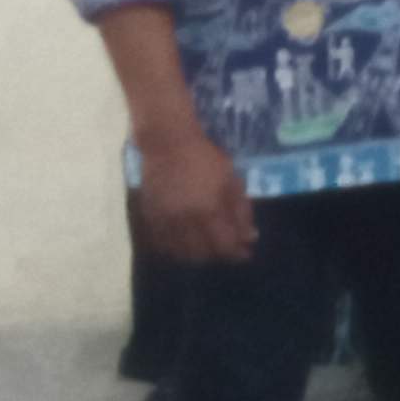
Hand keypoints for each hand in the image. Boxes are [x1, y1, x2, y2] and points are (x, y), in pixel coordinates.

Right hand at [134, 123, 253, 267]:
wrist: (167, 144)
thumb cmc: (206, 160)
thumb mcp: (232, 181)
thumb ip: (241, 212)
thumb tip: (250, 238)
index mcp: (208, 211)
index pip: (224, 246)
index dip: (237, 254)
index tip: (245, 253)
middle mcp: (184, 221)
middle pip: (202, 254)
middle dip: (218, 256)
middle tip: (227, 250)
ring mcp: (164, 220)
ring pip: (180, 252)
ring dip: (197, 256)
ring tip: (208, 250)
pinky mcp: (149, 216)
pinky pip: (161, 243)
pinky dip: (175, 249)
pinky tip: (184, 246)